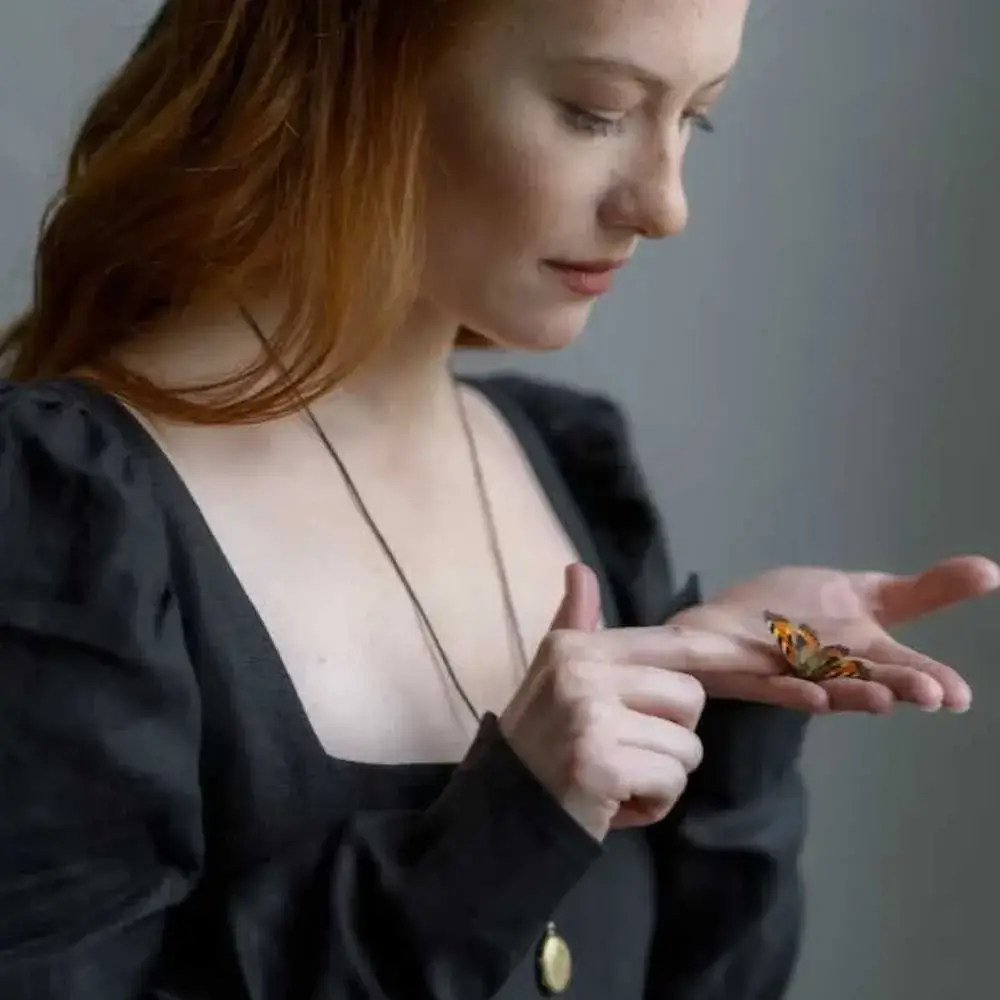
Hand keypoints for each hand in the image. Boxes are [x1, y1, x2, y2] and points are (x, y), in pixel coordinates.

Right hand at [500, 563, 773, 840]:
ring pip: (686, 746)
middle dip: (673, 734)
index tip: (776, 656)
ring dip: (663, 775)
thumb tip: (579, 568)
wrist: (505, 810)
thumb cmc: (541, 740)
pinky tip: (614, 803)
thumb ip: (575, 620)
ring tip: (618, 778)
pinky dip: (653, 804)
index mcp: (579, 647)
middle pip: (690, 697)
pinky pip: (671, 781)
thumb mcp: (553, 673)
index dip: (727, 653)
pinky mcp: (601, 764)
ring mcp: (592, 717)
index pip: (673, 644)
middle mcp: (584, 672)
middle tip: (626, 750)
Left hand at [671, 556, 999, 715]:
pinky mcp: (750, 676)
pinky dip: (792, 690)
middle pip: (867, 677)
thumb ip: (923, 591)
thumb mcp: (860, 594)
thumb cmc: (791, 615)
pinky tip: (811, 694)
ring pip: (825, 686)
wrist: (721, 628)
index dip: (927, 675)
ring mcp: (789, 672)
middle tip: (932, 695)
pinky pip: (772, 686)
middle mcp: (830, 665)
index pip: (898, 660)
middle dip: (898, 685)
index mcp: (858, 647)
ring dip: (852, 693)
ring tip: (881, 699)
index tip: (958, 696)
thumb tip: (995, 570)